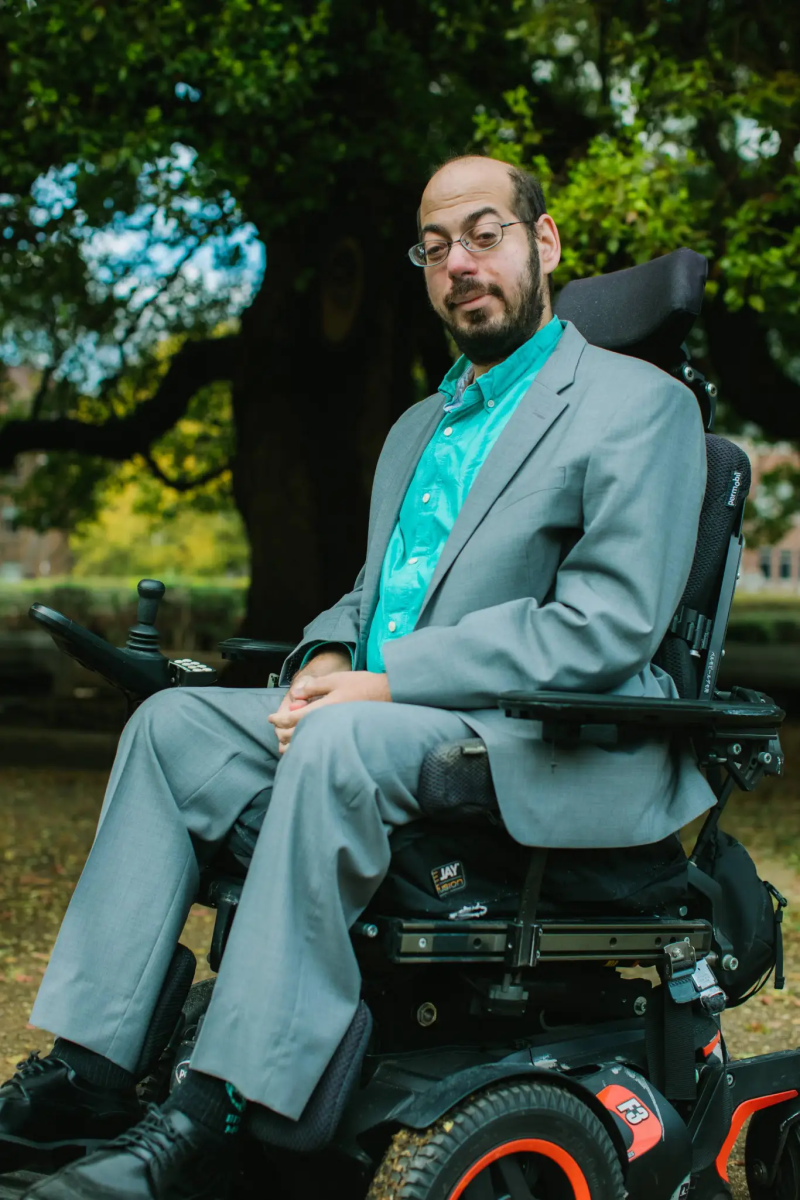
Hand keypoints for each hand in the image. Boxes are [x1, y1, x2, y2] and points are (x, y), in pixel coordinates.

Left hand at [268, 671, 391, 752]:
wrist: (388, 696)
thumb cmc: (363, 685)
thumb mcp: (336, 679)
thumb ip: (314, 687)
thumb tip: (295, 695)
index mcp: (323, 709)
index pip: (293, 719)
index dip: (278, 719)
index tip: (270, 718)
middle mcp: (327, 725)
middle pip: (296, 735)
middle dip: (282, 733)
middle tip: (276, 729)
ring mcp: (334, 734)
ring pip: (307, 744)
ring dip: (293, 743)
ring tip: (286, 741)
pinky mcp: (342, 737)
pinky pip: (320, 745)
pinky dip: (309, 745)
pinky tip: (307, 743)